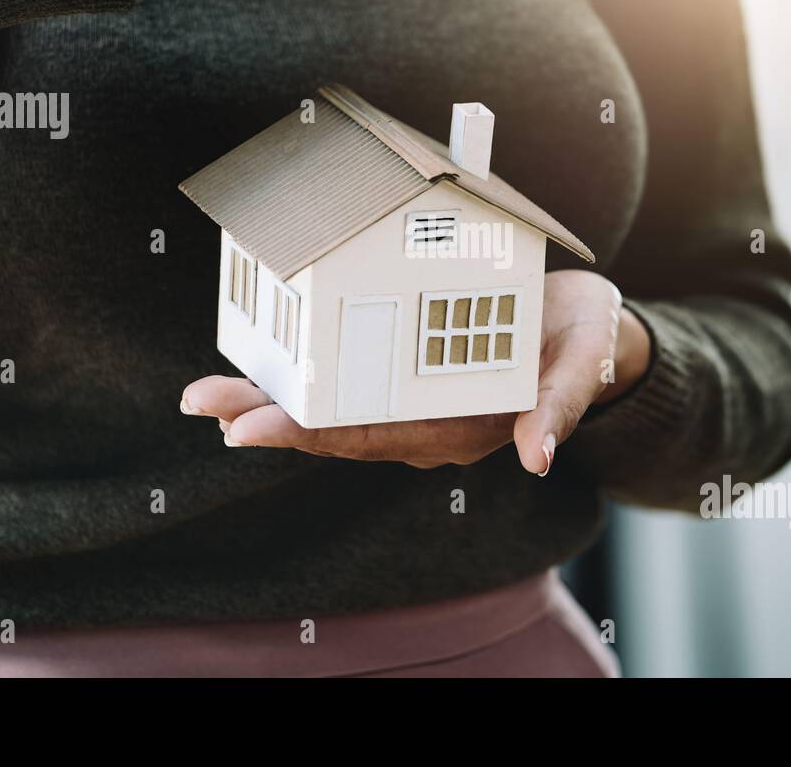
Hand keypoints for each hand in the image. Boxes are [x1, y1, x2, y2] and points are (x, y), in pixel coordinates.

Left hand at [180, 270, 651, 474]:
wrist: (589, 333)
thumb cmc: (583, 343)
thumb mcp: (583, 363)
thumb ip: (559, 407)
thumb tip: (538, 457)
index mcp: (458, 424)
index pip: (369, 435)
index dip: (306, 433)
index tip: (249, 430)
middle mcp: (424, 419)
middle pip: (332, 425)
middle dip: (266, 415)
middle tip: (201, 400)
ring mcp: (413, 396)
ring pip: (331, 402)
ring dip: (271, 394)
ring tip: (210, 390)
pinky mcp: (409, 367)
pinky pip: (347, 373)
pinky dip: (303, 367)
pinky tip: (265, 356)